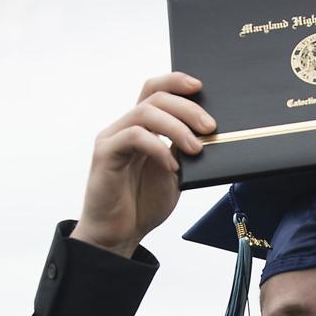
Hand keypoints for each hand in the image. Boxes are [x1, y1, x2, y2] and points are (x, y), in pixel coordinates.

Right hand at [71, 72, 216, 257]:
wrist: (118, 234)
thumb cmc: (143, 204)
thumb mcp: (174, 173)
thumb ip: (184, 151)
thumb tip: (210, 134)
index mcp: (141, 127)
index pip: (154, 90)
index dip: (175, 81)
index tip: (200, 86)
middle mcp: (125, 127)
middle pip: (154, 97)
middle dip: (187, 108)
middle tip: (210, 128)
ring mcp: (113, 138)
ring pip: (145, 113)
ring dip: (176, 127)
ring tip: (197, 148)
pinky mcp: (105, 154)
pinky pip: (134, 138)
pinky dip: (158, 148)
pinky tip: (173, 166)